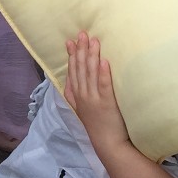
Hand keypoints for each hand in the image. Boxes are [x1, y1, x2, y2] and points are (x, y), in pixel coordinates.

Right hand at [61, 32, 128, 147]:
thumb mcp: (79, 108)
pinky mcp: (107, 103)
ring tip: (94, 42)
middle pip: (81, 69)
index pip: (72, 71)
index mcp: (76, 95)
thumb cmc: (97, 124)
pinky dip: (104, 73)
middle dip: (81, 50)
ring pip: (91, 73)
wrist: (107, 143)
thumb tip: (70, 77)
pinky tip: (104, 61)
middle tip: (83, 34)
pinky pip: (104, 85)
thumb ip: (74, 92)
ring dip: (92, 56)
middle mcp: (83, 95)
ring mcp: (94, 98)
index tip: (70, 41)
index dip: (72, 55)